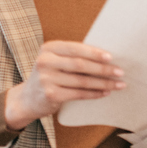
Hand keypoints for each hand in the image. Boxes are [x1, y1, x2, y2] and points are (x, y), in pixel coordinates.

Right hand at [5, 40, 122, 129]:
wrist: (26, 99)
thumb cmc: (48, 76)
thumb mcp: (54, 61)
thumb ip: (72, 56)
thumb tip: (106, 57)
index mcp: (48, 48)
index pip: (75, 48)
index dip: (94, 53)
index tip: (111, 57)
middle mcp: (45, 62)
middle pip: (80, 65)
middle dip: (103, 69)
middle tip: (120, 72)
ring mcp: (46, 79)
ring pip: (82, 81)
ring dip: (103, 83)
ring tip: (118, 84)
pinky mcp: (51, 95)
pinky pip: (78, 94)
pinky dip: (94, 94)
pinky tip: (105, 93)